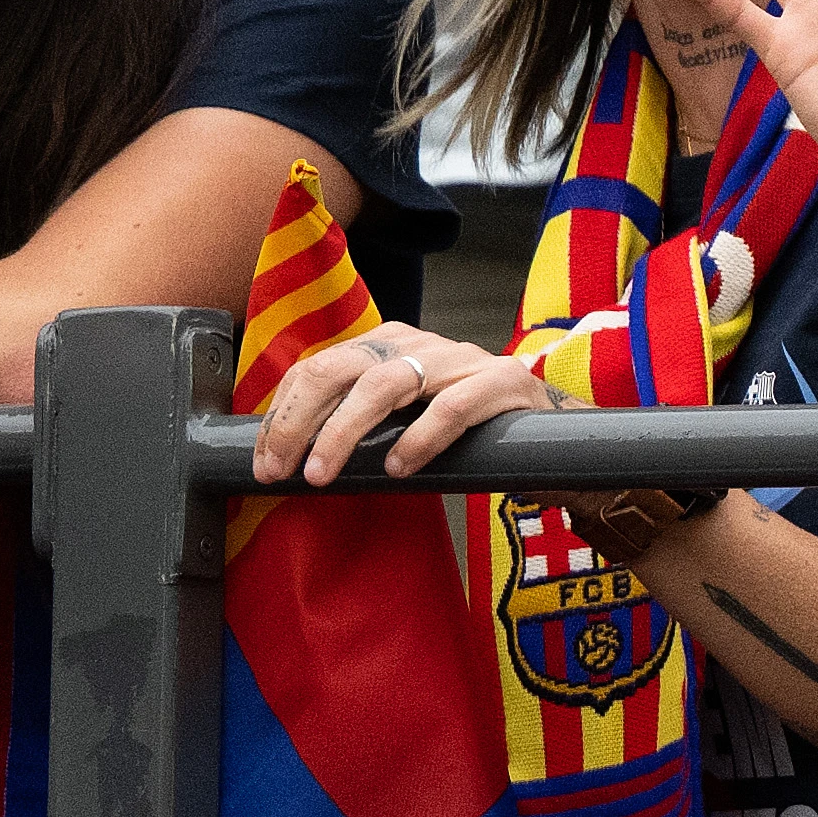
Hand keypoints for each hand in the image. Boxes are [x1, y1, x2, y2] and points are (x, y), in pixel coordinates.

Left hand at [249, 323, 551, 484]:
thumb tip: (286, 458)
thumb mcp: (400, 421)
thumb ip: (355, 425)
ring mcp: (463, 359)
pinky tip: (399, 467)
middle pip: (340, 367)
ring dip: (344, 431)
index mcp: (389, 346)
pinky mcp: (504, 382)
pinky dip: (418, 437)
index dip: (281, 416)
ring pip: (386, 382)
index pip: (316, 369)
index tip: (264, 464)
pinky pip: (451, 406)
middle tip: (281, 471)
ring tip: (324, 474)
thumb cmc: (464, 434)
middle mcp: (421, 343)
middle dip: (298, 421)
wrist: (552, 437)